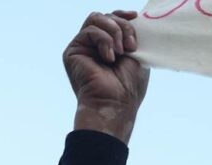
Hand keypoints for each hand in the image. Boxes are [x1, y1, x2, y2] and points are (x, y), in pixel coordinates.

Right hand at [64, 11, 149, 143]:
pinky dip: (104, 41)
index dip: (123, 15)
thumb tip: (135, 18)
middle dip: (122, 26)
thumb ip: (132, 37)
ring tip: (122, 52)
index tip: (135, 16)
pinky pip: (90, 31)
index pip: (112, 19)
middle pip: (105, 16)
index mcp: (110, 45)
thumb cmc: (129, 87)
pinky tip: (109, 58)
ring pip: (96, 18)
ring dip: (114, 31)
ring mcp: (83, 46)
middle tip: (131, 46)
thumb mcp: (138, 57)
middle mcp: (95, 45)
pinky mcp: (73, 50)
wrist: (116, 103)